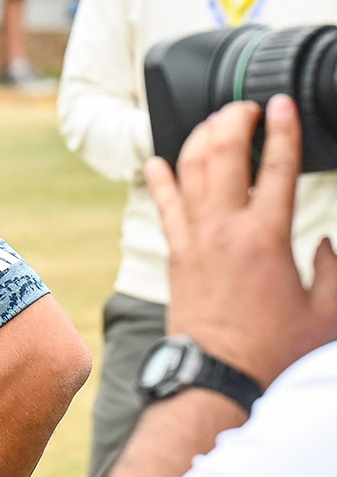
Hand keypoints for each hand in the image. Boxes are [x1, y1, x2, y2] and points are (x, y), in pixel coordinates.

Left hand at [145, 96, 336, 385]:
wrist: (216, 374)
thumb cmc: (273, 347)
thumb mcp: (326, 310)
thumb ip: (333, 269)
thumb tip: (326, 241)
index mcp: (268, 237)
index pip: (279, 167)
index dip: (283, 129)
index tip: (281, 102)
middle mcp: (225, 230)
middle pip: (224, 155)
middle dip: (233, 121)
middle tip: (244, 106)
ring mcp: (194, 239)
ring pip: (190, 172)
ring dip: (199, 139)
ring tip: (213, 121)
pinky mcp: (175, 254)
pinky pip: (164, 206)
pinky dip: (160, 180)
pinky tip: (157, 161)